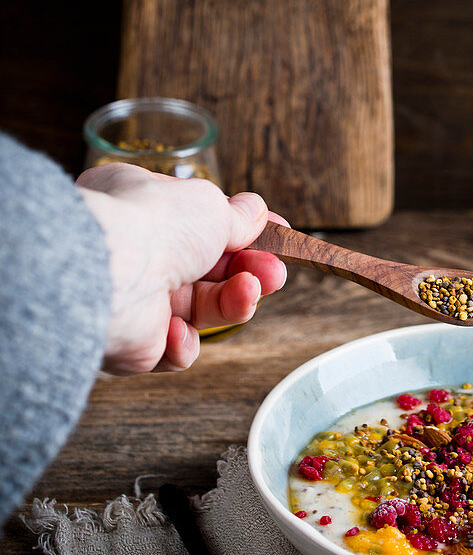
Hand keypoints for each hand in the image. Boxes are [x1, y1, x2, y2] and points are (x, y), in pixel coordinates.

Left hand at [76, 163, 286, 373]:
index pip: (200, 222)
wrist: (111, 275)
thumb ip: (236, 216)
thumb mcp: (211, 206)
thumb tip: (255, 212)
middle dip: (248, 272)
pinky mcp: (133, 343)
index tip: (279, 236)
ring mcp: (135, 298)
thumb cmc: (154, 224)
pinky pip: (174, 349)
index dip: (243, 231)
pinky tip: (177, 329)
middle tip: (274, 273)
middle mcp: (136, 252)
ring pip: (199, 309)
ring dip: (231, 302)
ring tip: (248, 292)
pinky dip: (184, 343)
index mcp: (142, 205)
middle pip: (208, 270)